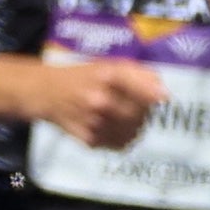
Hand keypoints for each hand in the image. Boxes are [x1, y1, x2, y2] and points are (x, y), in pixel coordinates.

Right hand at [37, 60, 164, 150]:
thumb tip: (163, 94)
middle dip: (144, 113)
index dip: (155, 95)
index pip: (143, 91)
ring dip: (135, 127)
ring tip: (125, 118)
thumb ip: (139, 74)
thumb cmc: (84, 76)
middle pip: (140, 115)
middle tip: (137, 108)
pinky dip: (123, 138)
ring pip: (133, 132)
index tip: (162, 99)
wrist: (46, 93)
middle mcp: (101, 100)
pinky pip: (120, 144)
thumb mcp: (109, 65)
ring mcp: (94, 122)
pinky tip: (114, 128)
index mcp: (108, 76)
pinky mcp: (89, 140)